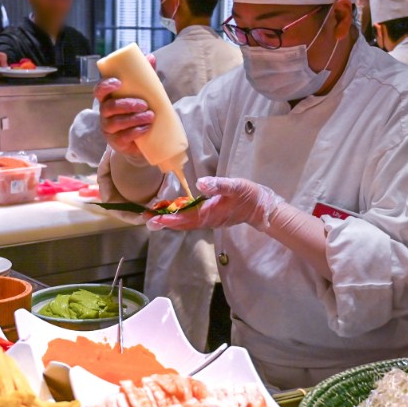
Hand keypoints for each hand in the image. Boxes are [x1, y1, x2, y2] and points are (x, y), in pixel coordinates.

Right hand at [95, 78, 152, 160]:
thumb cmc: (138, 111)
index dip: (105, 85)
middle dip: (127, 105)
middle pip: (109, 107)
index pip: (99, 90)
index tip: (119, 82)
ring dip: (135, 119)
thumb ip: (144, 76)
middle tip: (144, 104)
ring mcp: (109, 129)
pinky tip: (146, 128)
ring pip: (117, 123)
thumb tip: (150, 57)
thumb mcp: (141, 93)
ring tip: (150, 116)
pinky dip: (136, 131)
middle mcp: (105, 113)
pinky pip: (123, 137)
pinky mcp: (116, 142)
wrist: (141, 139)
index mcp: (108, 99)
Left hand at [149, 176, 279, 231]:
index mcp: (210, 214)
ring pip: (185, 222)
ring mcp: (208, 220)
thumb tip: (200, 183)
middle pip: (181, 223)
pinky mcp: (210, 217)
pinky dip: (179, 217)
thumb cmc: (250, 196)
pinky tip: (172, 211)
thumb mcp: (236, 186)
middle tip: (145, 218)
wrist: (262, 209)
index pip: (185, 218)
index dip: (169, 218)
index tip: (154, 218)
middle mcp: (207, 220)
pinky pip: (191, 219)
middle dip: (163, 221)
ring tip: (152, 216)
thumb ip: (218, 185)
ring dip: (169, 220)